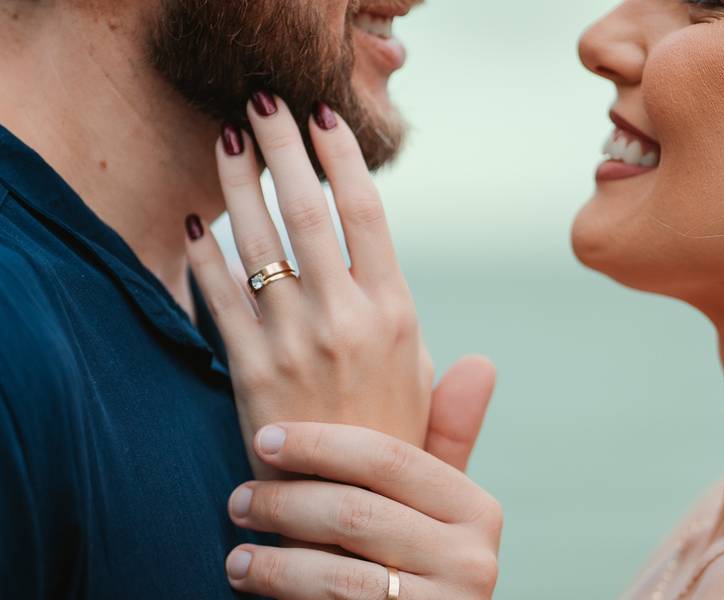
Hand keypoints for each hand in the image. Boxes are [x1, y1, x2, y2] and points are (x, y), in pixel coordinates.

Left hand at [185, 95, 474, 474]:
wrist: (338, 516)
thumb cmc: (387, 451)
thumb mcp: (431, 410)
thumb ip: (454, 378)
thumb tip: (484, 361)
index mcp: (395, 314)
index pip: (367, 214)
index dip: (343, 159)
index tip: (324, 120)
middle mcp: (344, 318)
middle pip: (307, 211)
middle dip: (281, 148)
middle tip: (261, 101)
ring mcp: (291, 341)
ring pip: (257, 244)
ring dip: (236, 185)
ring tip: (223, 142)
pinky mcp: (246, 370)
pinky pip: (216, 300)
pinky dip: (203, 258)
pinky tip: (195, 225)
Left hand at [224, 422, 502, 598]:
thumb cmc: (412, 559)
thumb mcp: (432, 505)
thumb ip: (446, 438)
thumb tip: (479, 359)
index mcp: (477, 510)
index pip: (390, 459)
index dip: (321, 443)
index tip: (265, 437)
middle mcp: (473, 559)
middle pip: (357, 512)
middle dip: (286, 501)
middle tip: (238, 499)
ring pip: (338, 569)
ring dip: (273, 553)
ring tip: (235, 544)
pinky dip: (279, 587)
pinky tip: (247, 575)